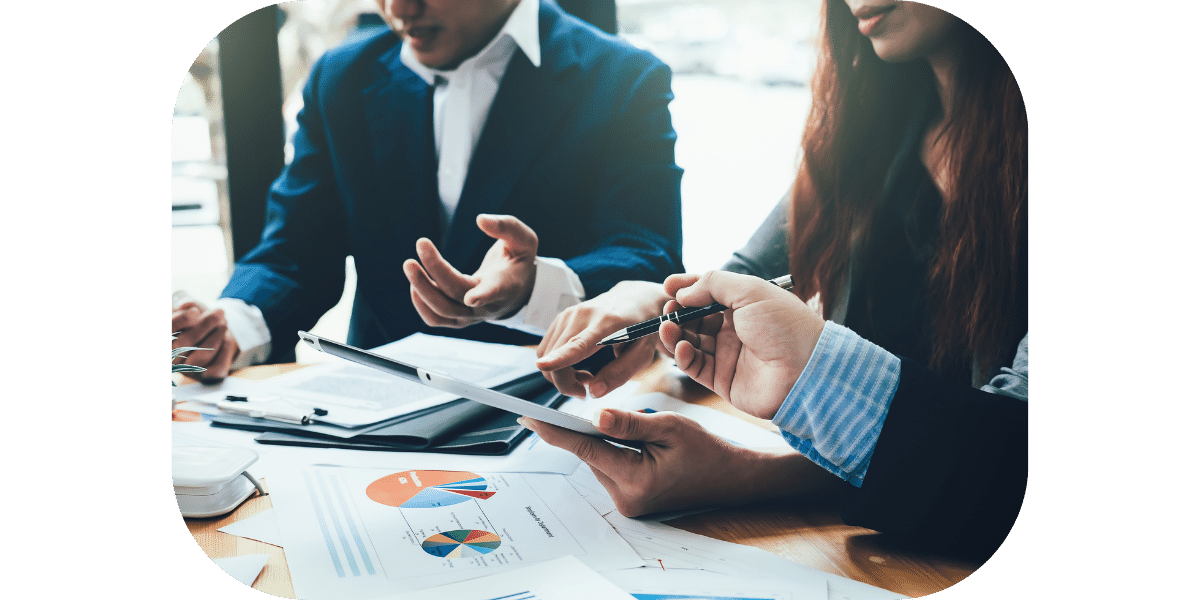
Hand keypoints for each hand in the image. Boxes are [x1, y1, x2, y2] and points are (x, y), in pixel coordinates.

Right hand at [170, 301, 239, 379]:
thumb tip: (185, 305)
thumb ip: (184, 301)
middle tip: (219, 313)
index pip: (167, 330)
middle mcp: (170, 358)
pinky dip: (224, 350)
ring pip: (202, 355)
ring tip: (223, 323)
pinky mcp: (205, 377)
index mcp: (164, 339)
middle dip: (205, 325)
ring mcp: (187, 370)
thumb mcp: (190, 305)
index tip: (195, 311)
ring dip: (217, 336)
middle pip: (184, 343)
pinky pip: (215, 369)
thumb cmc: (197, 319)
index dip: (181, 321)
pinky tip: (226, 338)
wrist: (215, 333)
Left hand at [404, 214, 537, 327]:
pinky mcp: (458, 319)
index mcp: (507, 285)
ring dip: (422, 289)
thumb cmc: (519, 261)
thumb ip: (506, 227)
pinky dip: (421, 303)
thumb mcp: (524, 240)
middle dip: (436, 270)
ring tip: (410, 265)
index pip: (496, 291)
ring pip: (442, 311)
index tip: (471, 298)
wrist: (518, 292)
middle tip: (421, 243)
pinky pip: (435, 319)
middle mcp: (488, 305)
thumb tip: (480, 219)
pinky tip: (415, 283)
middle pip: (457, 295)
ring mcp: (472, 316)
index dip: (484, 295)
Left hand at [519, 409, 838, 516]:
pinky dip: (617, 450)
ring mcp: (627, 502)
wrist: (732, 479)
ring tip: (648, 436)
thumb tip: (595, 416)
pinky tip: (642, 445)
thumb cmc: (707, 451)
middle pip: (591, 453)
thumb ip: (630, 423)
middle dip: (598, 429)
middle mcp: (626, 497)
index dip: (554, 430)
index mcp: (635, 479)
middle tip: (623, 416)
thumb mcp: (671, 427)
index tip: (527, 417)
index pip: (585, 448)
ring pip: (601, 459)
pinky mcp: (631, 500)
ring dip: (610, 440)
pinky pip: (612, 466)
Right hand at [535, 281, 669, 397]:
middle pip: (556, 356)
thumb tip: (593, 393)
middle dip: (565, 383)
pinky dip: (557, 364)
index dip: (560, 357)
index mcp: (607, 324)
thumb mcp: (643, 354)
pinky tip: (577, 365)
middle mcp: (583, 315)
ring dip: (561, 374)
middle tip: (587, 390)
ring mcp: (569, 314)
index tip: (543, 365)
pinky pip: (547, 349)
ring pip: (547, 355)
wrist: (635, 298)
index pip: (579, 343)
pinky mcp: (561, 318)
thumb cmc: (642, 328)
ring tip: (587, 376)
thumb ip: (620, 373)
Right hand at [661, 271, 824, 418]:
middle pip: (695, 318)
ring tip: (667, 328)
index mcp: (744, 305)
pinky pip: (695, 366)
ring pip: (690, 342)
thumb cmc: (785, 325)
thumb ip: (713, 284)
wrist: (807, 370)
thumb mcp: (750, 290)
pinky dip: (683, 356)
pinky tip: (681, 348)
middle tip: (667, 310)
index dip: (687, 289)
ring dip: (674, 334)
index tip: (667, 286)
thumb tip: (683, 292)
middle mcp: (734, 329)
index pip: (707, 293)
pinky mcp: (722, 380)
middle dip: (678, 313)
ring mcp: (727, 355)